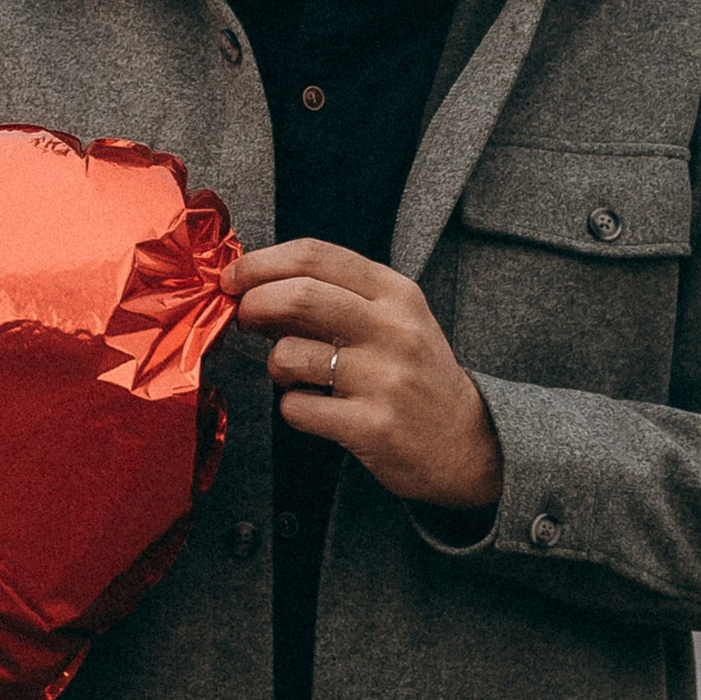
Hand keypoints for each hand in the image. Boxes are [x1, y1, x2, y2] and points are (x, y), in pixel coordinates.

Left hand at [224, 238, 502, 511]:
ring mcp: (385, 379)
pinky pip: (297, 408)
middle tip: (245, 319)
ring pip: (290, 354)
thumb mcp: (390, 320)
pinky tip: (316, 409)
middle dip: (254, 304)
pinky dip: (292, 408)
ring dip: (275, 365)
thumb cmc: (413, 374)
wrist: (467, 444)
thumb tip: (255, 286)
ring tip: (293, 374)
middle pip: (299, 296)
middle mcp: (393, 330)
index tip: (234, 276)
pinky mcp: (372, 426)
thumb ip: (333, 298)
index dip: (261, 262)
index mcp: (396, 293)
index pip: (316, 255)